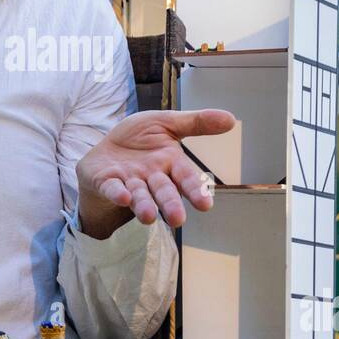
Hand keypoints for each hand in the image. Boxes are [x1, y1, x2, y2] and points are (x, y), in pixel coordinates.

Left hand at [76, 109, 234, 236]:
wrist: (107, 145)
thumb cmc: (141, 139)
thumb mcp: (168, 122)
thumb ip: (197, 122)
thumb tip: (232, 119)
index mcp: (171, 163)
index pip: (186, 177)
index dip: (195, 190)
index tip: (205, 204)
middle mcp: (152, 177)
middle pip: (164, 191)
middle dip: (170, 204)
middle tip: (177, 219)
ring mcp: (129, 181)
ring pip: (140, 195)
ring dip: (144, 206)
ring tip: (148, 216)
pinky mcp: (106, 181)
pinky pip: (112, 188)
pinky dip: (117, 193)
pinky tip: (122, 197)